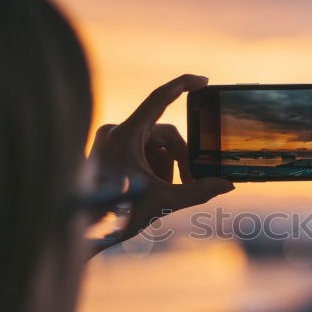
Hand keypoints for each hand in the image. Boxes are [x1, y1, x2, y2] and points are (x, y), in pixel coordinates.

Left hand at [88, 74, 233, 247]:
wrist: (84, 229)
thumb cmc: (117, 215)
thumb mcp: (164, 202)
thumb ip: (199, 192)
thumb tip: (227, 185)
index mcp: (126, 135)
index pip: (159, 97)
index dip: (184, 84)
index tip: (204, 82)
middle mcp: (117, 132)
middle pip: (165, 135)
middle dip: (181, 159)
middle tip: (190, 183)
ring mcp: (112, 142)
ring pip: (155, 146)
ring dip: (165, 168)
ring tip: (160, 192)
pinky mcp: (109, 152)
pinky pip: (141, 152)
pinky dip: (152, 169)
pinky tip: (148, 191)